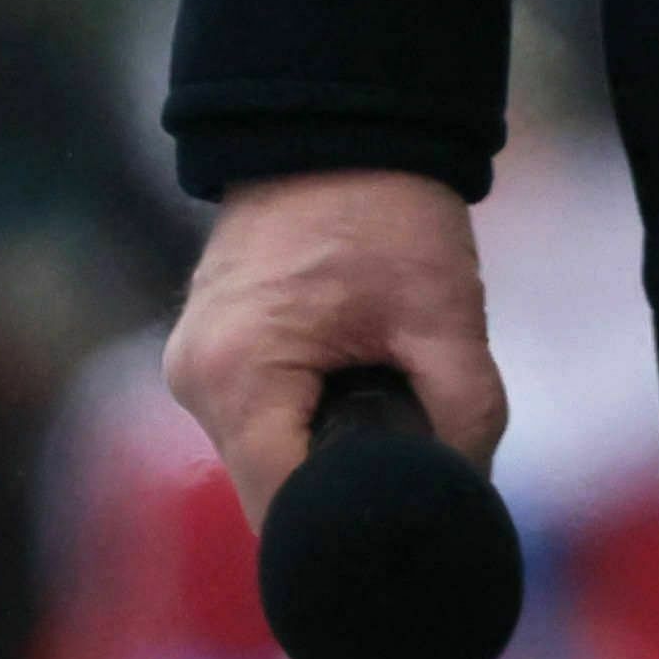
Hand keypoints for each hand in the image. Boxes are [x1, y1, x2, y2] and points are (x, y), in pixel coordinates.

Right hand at [166, 171, 502, 519]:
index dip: (346, 535)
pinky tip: (349, 389)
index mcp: (239, 377)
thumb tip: (462, 499)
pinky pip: (254, 421)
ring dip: (319, 457)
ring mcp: (191, 363)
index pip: (285, 514)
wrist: (334, 123)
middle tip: (409, 463)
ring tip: (381, 410)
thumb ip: (466, 422)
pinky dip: (301, 424)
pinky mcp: (206, 349)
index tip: (402, 529)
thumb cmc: (386, 211)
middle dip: (340, 495)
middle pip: (271, 493)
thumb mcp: (445, 319)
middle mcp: (196, 380)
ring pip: (262, 460)